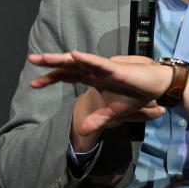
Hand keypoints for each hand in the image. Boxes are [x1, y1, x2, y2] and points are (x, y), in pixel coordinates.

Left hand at [29, 51, 171, 149]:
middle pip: (69, 66)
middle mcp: (96, 70)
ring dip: (63, 59)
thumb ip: (97, 120)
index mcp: (93, 78)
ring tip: (46, 57)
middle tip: (32, 60)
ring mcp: (104, 68)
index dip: (51, 78)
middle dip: (51, 63)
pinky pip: (98, 63)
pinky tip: (73, 55)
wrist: (156, 88)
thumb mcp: (113, 113)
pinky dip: (86, 59)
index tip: (34, 84)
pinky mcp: (115, 68)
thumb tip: (83, 132)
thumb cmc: (135, 95)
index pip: (68, 76)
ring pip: (80, 61)